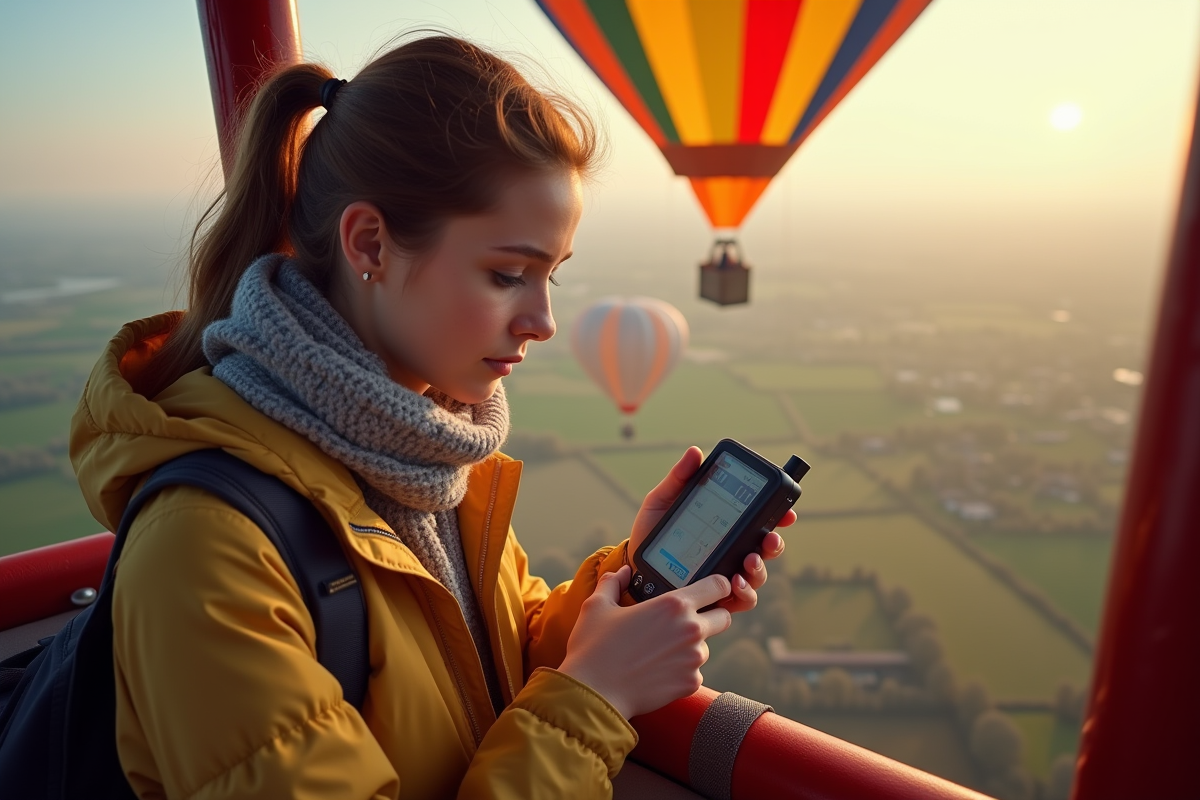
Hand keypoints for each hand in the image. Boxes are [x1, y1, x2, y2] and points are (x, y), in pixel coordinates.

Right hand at [558, 566, 731, 718]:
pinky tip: (656, 671)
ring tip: (659, 651)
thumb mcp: (597, 606)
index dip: (718, 586)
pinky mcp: (691, 684)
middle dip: (712, 616)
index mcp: (674, 604)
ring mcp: (694, 659)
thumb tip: (623, 572)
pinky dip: (681, 671)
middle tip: (684, 622)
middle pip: (724, 617)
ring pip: (705, 647)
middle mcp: (691, 630)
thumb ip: (613, 582)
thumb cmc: (594, 647)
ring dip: (691, 647)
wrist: (594, 693)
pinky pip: (694, 672)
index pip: (719, 586)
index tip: (711, 590)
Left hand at [628, 447, 796, 614]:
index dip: (779, 515)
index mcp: (725, 526)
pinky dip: (744, 593)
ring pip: (758, 574)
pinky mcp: (718, 597)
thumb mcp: (662, 501)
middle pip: (767, 548)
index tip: (787, 513)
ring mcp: (727, 574)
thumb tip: (694, 452)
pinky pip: (742, 599)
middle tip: (769, 539)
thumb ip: (678, 479)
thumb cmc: (651, 532)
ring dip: (760, 568)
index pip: (760, 520)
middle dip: (775, 544)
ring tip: (749, 561)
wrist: (633, 566)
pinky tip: (734, 584)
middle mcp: (732, 550)